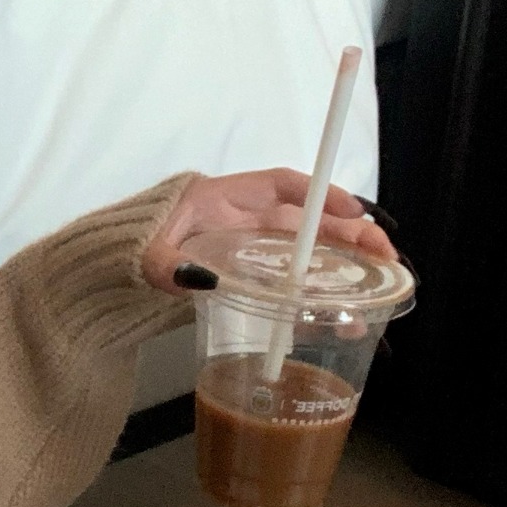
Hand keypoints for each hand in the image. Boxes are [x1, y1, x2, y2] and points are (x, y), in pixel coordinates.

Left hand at [142, 168, 397, 294]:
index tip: (352, 210)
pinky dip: (319, 300)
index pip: (280, 185)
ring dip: (347, 267)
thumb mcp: (145, 252)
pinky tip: (345, 321)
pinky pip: (293, 286)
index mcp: (224, 200)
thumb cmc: (135, 248)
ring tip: (382, 288)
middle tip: (387, 255)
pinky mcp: (253, 281)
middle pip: (309, 221)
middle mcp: (247, 222)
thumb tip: (198, 277)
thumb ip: (165, 263)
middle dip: (351, 234)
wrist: (119, 269)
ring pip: (310, 254)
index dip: (319, 193)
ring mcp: (253, 252)